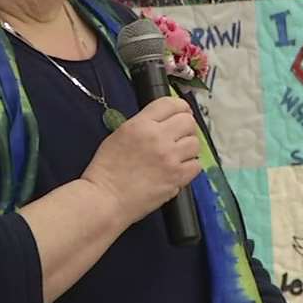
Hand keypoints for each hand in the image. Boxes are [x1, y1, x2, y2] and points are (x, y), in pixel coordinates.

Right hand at [81, 96, 200, 227]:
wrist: (105, 199)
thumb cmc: (106, 170)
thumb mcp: (119, 135)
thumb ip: (143, 125)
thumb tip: (164, 122)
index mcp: (141, 124)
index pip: (171, 104)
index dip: (180, 107)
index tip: (182, 113)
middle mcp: (158, 137)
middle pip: (188, 121)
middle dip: (186, 128)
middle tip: (179, 137)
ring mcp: (170, 157)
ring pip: (195, 143)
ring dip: (188, 148)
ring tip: (177, 156)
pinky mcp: (177, 177)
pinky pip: (196, 165)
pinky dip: (190, 167)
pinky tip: (178, 169)